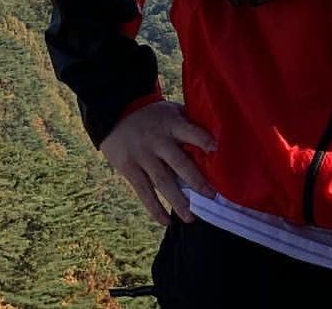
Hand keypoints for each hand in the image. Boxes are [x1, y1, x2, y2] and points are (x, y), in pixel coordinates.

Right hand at [100, 100, 216, 226]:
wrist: (116, 114)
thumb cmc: (152, 115)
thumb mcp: (170, 110)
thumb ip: (187, 123)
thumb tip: (214, 137)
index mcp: (171, 124)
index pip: (189, 131)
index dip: (202, 139)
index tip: (215, 149)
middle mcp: (158, 141)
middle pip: (178, 163)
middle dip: (196, 181)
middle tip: (211, 196)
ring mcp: (143, 156)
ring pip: (162, 182)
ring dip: (177, 202)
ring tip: (190, 217)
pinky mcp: (130, 169)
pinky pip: (144, 192)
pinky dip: (155, 208)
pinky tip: (166, 221)